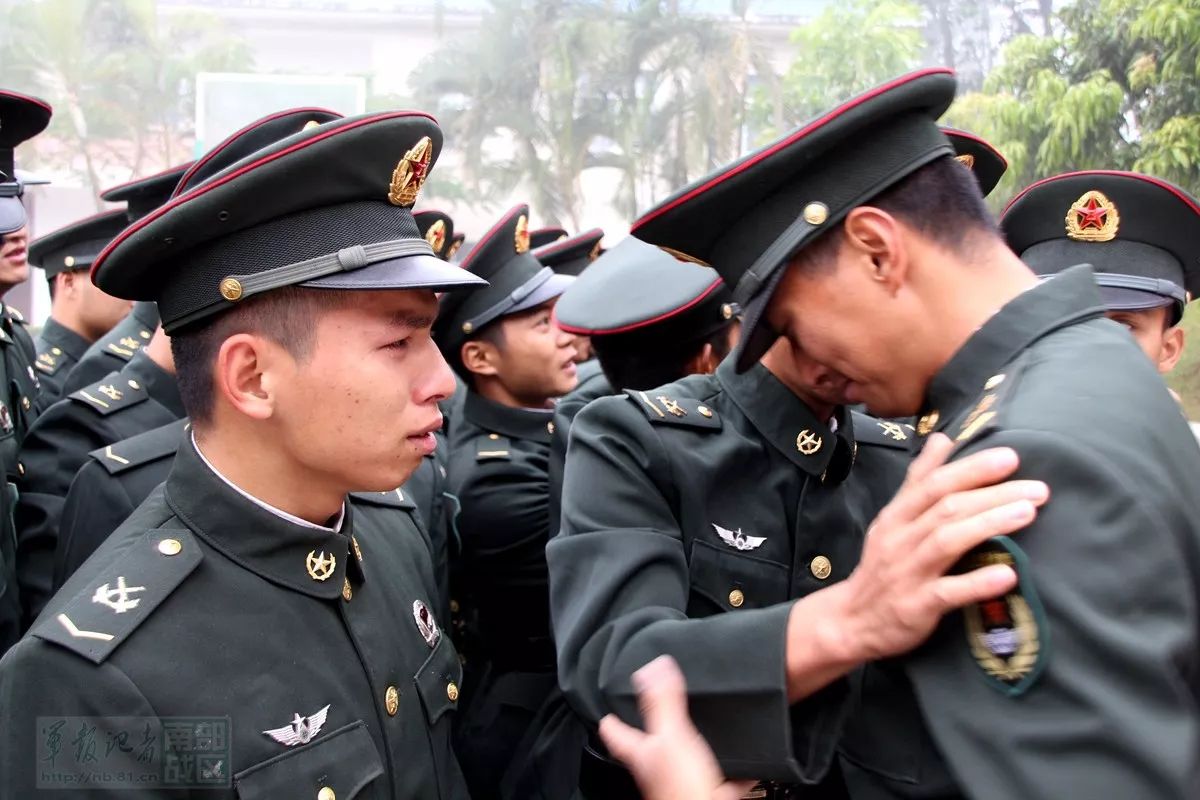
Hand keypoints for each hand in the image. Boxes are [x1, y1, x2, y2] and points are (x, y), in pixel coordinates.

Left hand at [599, 656, 758, 799]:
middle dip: (656, 728)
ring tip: (705, 726)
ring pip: (687, 759)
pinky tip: (747, 762)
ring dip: (696, 745)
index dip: (611, 720)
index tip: (608, 709)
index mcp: (644, 753)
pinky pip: (724, 777)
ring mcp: (683, 781)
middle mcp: (659, 768)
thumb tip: (655, 666)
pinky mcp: (709, 791)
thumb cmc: (683, 790)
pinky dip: (735, 769)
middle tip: (659, 709)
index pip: (617, 732)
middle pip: (652, 745)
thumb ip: (663, 702)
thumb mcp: (672, 735)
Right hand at [785, 433, 1049, 697]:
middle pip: (946, 508)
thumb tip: (942, 438)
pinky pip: (948, 592)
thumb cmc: (883, 567)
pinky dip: (978, 582)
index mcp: (896, 516)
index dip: (971, 469)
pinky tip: (1008, 574)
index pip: (933, 483)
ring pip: (947, 541)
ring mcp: (907, 573)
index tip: (1010, 458)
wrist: (852, 621)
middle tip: (1037, 489)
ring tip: (1027, 513)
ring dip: (989, 524)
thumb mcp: (892, 519)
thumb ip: (919, 481)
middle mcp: (900, 539)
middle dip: (993, 494)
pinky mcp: (916, 606)